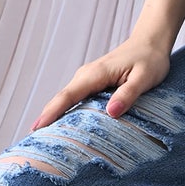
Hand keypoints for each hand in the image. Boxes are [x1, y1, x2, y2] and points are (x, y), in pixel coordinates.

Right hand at [30, 32, 171, 128]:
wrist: (150, 42)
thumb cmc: (150, 59)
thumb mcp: (144, 78)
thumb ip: (128, 94)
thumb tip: (111, 113)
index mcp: (95, 74)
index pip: (68, 96)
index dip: (51, 112)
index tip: (37, 128)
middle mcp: (86, 76)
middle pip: (61, 99)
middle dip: (47, 119)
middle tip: (34, 142)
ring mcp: (87, 79)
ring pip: (67, 100)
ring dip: (55, 117)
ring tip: (43, 140)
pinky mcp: (92, 83)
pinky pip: (75, 99)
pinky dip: (67, 112)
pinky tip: (63, 127)